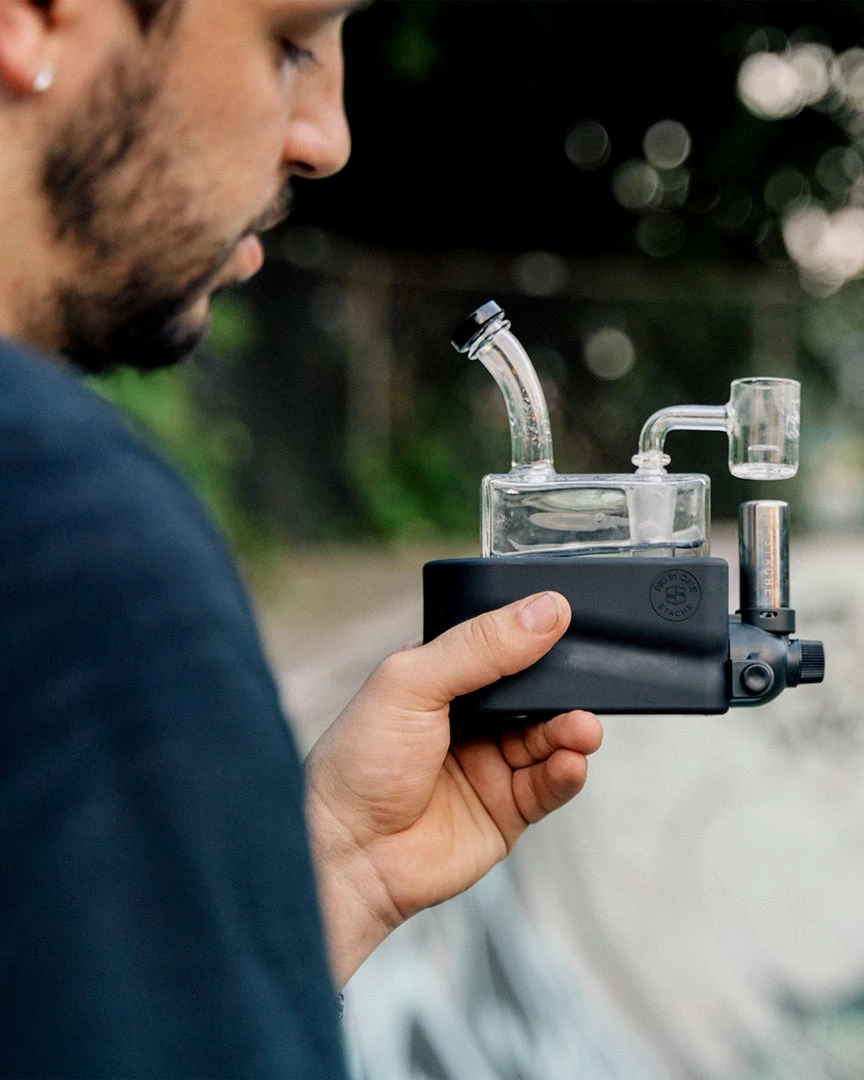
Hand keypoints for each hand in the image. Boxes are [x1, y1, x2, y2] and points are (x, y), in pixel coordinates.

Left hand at [304, 591, 602, 987]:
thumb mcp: (413, 683)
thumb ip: (479, 646)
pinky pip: (549, 786)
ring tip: (582, 729)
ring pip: (549, 739)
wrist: (347, 853)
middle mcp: (470, 720)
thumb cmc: (360, 761)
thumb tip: (544, 611)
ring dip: (571, 730)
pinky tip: (570, 762)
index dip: (533, 639)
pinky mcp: (506, 811)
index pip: (500, 648)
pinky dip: (566, 773)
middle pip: (534, 695)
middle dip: (562, 689)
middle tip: (584, 683)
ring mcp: (490, 765)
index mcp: (442, 678)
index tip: (566, 625)